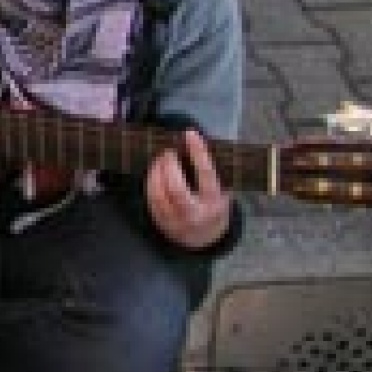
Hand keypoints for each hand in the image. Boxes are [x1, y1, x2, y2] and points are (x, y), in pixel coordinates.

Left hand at [145, 130, 232, 248]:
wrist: (206, 238)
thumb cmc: (213, 205)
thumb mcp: (220, 189)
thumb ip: (210, 170)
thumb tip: (193, 138)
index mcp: (215, 202)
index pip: (206, 174)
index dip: (198, 152)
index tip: (189, 133)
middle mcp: (196, 214)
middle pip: (176, 188)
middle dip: (169, 165)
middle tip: (168, 152)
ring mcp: (176, 221)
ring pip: (158, 194)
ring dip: (155, 171)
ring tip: (161, 160)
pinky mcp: (161, 222)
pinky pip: (151, 199)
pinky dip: (151, 182)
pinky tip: (155, 172)